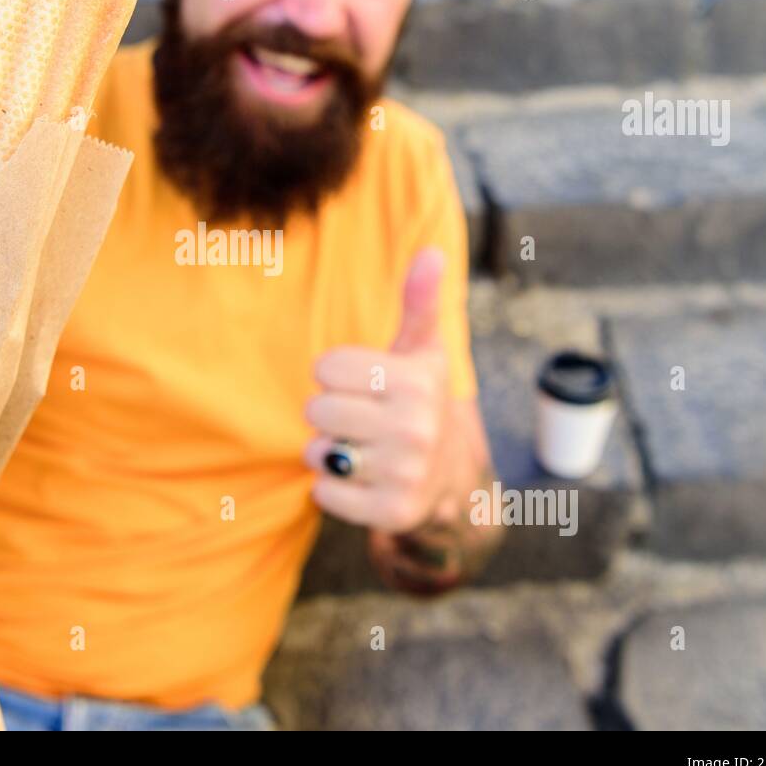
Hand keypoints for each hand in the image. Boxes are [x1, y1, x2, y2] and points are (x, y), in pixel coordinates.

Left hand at [303, 248, 451, 533]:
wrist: (449, 478)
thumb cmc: (419, 401)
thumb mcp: (421, 352)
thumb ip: (420, 302)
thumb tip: (433, 253)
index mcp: (417, 382)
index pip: (325, 369)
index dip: (334, 376)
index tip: (362, 385)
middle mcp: (416, 429)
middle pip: (316, 411)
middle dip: (328, 415)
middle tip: (358, 421)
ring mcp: (405, 474)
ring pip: (317, 452)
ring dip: (327, 451)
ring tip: (359, 449)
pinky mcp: (391, 512)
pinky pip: (322, 493)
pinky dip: (330, 487)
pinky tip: (359, 480)